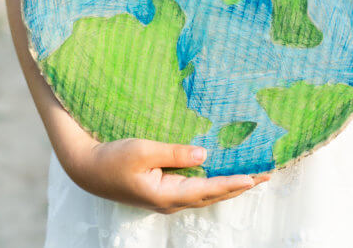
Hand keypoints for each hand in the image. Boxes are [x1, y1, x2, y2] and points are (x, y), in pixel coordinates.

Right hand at [67, 137, 270, 213]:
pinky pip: (195, 187)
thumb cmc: (112, 159)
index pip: (208, 190)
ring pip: (206, 193)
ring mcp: (167, 198)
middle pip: (213, 195)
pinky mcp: (163, 189)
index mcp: (167, 195)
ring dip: (229, 185)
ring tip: (252, 174)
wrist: (87, 168)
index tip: (254, 177)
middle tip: (265, 173)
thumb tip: (205, 154)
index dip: (232, 183)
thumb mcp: (142, 151)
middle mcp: (171, 201)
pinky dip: (214, 181)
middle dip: (240, 185)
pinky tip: (222, 171)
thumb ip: (174, 153)